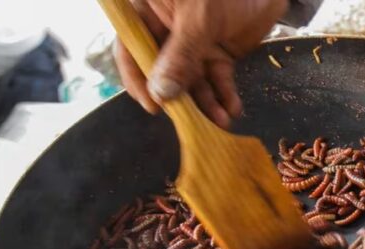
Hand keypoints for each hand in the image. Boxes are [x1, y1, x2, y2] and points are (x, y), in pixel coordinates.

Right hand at [114, 0, 286, 127]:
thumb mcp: (197, 19)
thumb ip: (180, 56)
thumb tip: (161, 93)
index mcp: (150, 13)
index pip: (132, 49)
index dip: (138, 79)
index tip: (152, 105)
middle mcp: (168, 31)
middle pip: (163, 71)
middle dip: (177, 97)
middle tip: (188, 120)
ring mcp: (194, 44)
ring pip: (193, 81)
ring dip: (206, 103)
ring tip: (219, 120)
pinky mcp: (219, 53)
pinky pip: (218, 79)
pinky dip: (225, 95)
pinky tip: (232, 108)